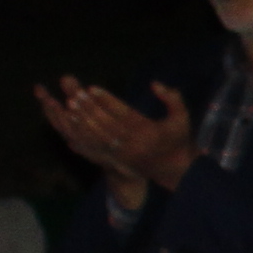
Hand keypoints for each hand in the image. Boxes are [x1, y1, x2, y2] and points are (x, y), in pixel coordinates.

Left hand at [33, 76, 193, 208]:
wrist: (174, 169)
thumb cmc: (178, 138)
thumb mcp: (182, 117)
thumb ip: (172, 98)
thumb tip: (155, 83)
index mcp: (149, 131)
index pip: (124, 113)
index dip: (107, 100)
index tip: (91, 88)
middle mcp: (134, 143)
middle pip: (107, 124)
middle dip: (90, 109)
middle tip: (75, 94)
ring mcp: (123, 154)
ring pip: (98, 136)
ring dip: (83, 121)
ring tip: (70, 106)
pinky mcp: (116, 160)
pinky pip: (95, 147)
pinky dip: (82, 135)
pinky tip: (72, 124)